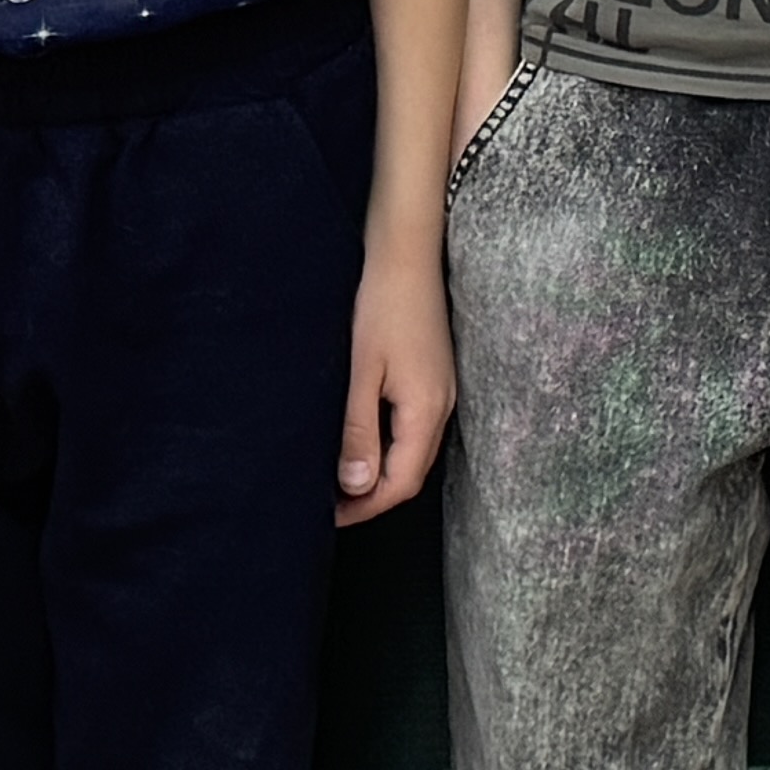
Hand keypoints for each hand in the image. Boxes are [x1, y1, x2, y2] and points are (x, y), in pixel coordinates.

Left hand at [340, 235, 453, 525]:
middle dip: (372, 495)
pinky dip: (388, 445)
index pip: (401, 483)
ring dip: (380, 470)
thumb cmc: (380, 306)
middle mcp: (442, 406)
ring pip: (413, 450)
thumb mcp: (361, 373)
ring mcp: (442, 390)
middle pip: (412, 472)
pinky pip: (414, 427)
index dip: (365, 507)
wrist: (405, 252)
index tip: (327, 517)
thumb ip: (358, 431)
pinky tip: (361, 437)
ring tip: (338, 475)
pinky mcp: (433, 374)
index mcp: (426, 411)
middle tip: (328, 503)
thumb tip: (356, 486)